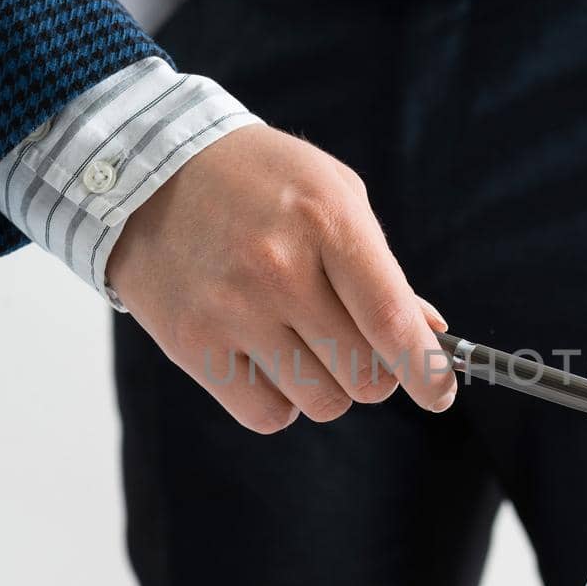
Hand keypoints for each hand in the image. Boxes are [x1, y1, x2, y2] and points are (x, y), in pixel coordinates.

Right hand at [107, 124, 456, 432]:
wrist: (147, 170)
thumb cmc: (257, 181)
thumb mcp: (333, 195)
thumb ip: (383, 269)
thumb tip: (431, 335)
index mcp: (327, 222)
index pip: (392, 323)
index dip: (428, 371)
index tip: (439, 391)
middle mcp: (279, 270)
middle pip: (365, 375)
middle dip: (376, 371)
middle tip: (355, 344)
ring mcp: (232, 310)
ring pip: (322, 402)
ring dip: (327, 385)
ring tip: (301, 341)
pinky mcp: (193, 345)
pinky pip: (267, 415)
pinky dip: (279, 400)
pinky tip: (266, 358)